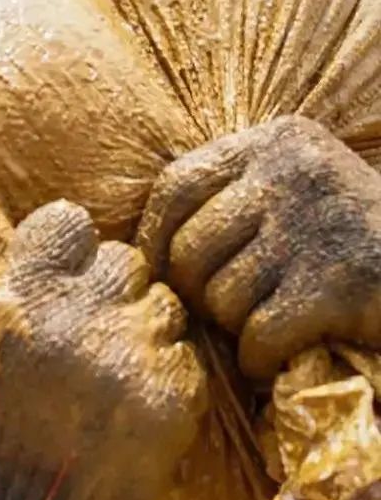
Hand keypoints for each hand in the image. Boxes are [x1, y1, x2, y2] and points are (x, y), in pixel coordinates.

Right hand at [0, 202, 207, 499]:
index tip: (58, 268)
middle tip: (85, 317)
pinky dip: (161, 369)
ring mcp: (133, 355)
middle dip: (105, 283)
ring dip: (137, 323)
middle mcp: (84, 313)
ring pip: (161, 304)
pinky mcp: (170, 399)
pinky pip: (184, 355)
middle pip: (124, 260)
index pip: (70, 222)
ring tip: (111, 356)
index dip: (63, 243)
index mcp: (24, 292)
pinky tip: (130, 393)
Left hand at [137, 116, 380, 379]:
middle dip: (195, 293)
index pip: (175, 186)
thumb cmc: (356, 235)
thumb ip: (233, 196)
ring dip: (235, 326)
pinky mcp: (340, 281)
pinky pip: (260, 332)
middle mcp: (292, 172)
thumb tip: (144, 247)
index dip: (154, 238)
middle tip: (220, 313)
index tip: (158, 272)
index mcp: (275, 141)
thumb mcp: (295, 187)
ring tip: (261, 328)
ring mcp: (316, 224)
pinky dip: (258, 357)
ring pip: (223, 294)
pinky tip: (274, 359)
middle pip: (191, 248)